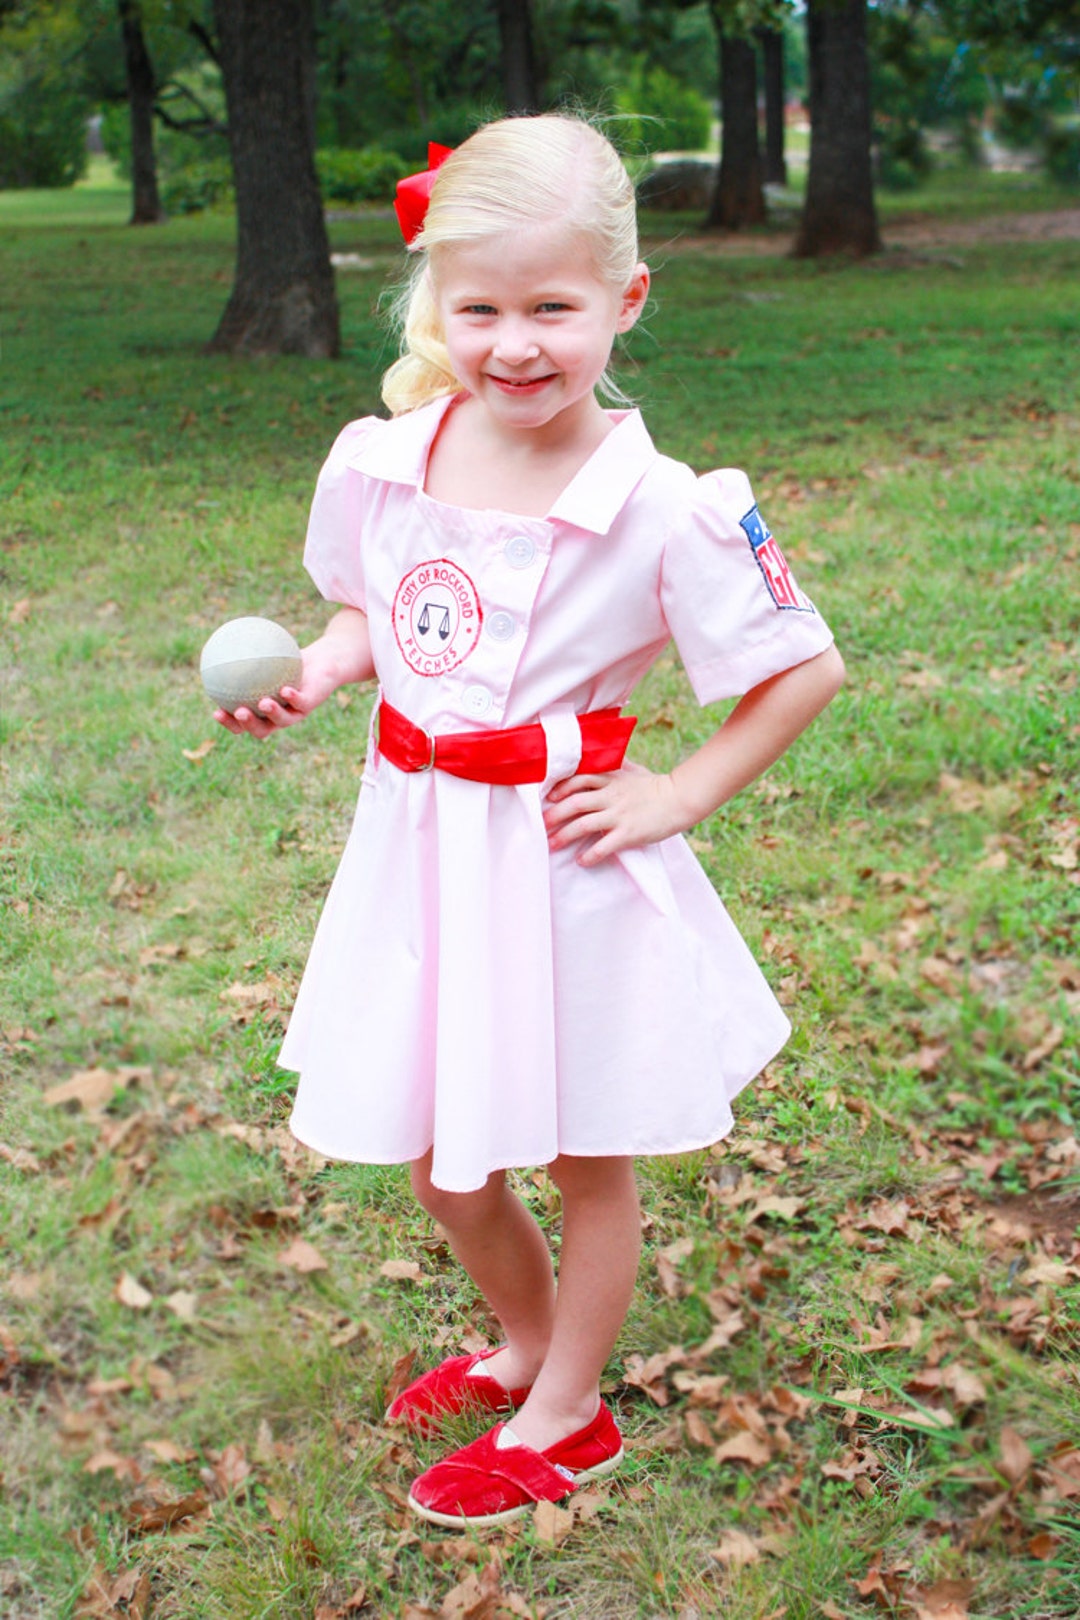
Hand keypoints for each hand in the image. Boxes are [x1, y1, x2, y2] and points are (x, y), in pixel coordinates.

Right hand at [213, 639, 348, 739]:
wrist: (323, 661)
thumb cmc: (290, 659)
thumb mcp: (267, 655)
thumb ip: (246, 655)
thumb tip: (220, 642)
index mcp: (264, 712)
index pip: (243, 723)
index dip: (229, 723)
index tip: (216, 712)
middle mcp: (279, 717)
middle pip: (261, 730)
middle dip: (248, 724)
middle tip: (238, 712)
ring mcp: (296, 712)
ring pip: (282, 721)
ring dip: (272, 713)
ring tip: (263, 703)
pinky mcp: (311, 704)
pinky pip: (300, 702)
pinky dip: (292, 698)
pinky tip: (284, 690)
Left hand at [543, 762, 692, 866]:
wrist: (680, 799)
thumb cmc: (658, 785)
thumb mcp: (635, 770)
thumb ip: (618, 765)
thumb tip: (609, 756)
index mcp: (612, 779)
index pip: (579, 779)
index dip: (561, 788)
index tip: (549, 797)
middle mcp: (611, 796)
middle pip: (574, 803)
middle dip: (555, 815)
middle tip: (542, 825)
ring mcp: (619, 815)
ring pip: (583, 825)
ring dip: (564, 836)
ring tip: (552, 844)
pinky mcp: (628, 833)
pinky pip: (603, 846)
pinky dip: (590, 855)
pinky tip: (581, 861)